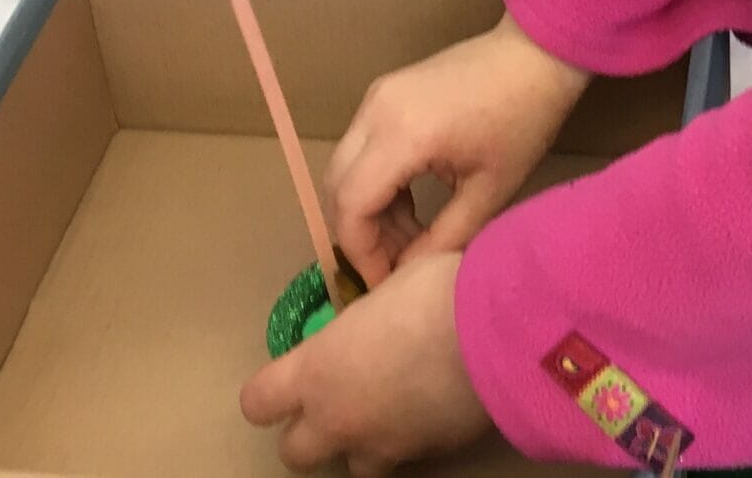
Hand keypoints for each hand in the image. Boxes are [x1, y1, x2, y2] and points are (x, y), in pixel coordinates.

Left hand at [241, 253, 490, 475]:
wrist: (492, 334)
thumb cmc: (428, 293)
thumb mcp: (381, 292)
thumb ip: (363, 319)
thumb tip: (370, 317)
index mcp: (316, 370)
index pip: (258, 402)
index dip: (267, 394)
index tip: (285, 379)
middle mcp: (339, 418)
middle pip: (294, 453)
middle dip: (306, 433)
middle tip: (332, 401)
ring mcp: (384, 445)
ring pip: (352, 468)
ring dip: (359, 442)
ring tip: (383, 409)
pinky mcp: (427, 457)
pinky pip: (403, 458)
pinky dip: (406, 438)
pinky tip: (426, 407)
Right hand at [326, 15, 589, 286]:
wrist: (533, 53)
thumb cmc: (522, 121)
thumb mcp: (489, 192)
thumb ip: (444, 238)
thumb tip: (409, 273)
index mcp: (403, 136)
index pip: (352, 205)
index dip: (360, 252)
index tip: (384, 282)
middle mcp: (376, 112)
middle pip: (336, 185)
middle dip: (358, 233)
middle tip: (394, 264)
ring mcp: (375, 97)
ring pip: (344, 166)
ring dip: (366, 208)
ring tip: (409, 237)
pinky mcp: (383, 93)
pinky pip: (360, 146)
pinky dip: (373, 181)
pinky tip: (409, 203)